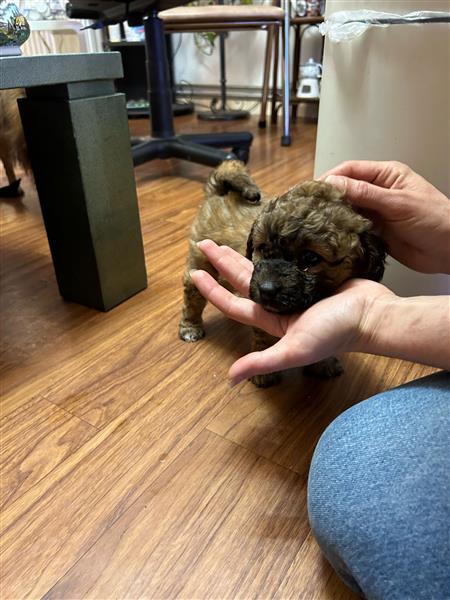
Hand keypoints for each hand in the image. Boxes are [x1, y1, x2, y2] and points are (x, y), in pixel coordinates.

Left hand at [190, 240, 394, 384]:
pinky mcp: (310, 273)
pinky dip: (272, 250)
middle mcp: (280, 303)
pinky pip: (285, 260)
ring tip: (224, 241)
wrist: (371, 313)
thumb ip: (262, 363)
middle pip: (243, 280)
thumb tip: (229, 380)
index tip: (194, 272)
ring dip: (241, 256)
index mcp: (272, 320)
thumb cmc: (335, 332)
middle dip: (222, 264)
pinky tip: (262, 239)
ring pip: (261, 268)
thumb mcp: (294, 350)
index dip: (213, 290)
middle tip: (205, 243)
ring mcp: (295, 287)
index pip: (234, 303)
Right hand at [320, 161, 449, 273]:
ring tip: (317, 223)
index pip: (351, 170)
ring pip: (347, 210)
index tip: (313, 190)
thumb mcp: (398, 203)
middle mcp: (379, 192)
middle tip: (310, 208)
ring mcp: (377, 213)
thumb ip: (365, 193)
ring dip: (334, 216)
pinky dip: (342, 232)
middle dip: (329, 197)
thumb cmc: (436, 219)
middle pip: (346, 190)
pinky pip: (353, 229)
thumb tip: (334, 183)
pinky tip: (333, 236)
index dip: (330, 178)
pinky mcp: (375, 232)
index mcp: (386, 175)